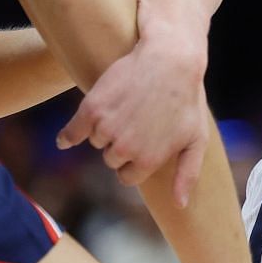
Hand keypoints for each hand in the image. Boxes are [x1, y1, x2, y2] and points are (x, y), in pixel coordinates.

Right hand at [58, 36, 208, 204]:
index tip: (142, 142)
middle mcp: (124, 149)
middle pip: (111, 158)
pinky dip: (69, 135)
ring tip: (127, 106)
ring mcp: (106, 129)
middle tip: (138, 119)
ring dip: (106, 129)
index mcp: (148, 160)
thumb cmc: (187, 98)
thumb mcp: (196, 138)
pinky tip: (65, 140)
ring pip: (97, 141)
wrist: (168, 57)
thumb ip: (188, 174)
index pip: (127, 176)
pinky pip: (72, 132)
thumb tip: (179, 205)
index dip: (134, 160)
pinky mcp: (91, 108)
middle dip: (121, 143)